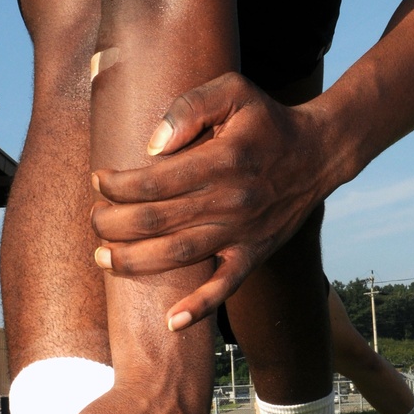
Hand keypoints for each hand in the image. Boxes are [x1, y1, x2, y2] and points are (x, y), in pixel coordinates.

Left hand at [90, 73, 330, 327]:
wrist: (319, 152)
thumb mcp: (233, 91)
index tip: (99, 180)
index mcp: (222, 160)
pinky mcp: (254, 253)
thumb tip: (152, 145)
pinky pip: (226, 286)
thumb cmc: (267, 120)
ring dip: (134, 262)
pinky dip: (200, 307)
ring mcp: (242, 231)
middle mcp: (230, 200)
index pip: (154, 180)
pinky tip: (172, 322)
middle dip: (112, 223)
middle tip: (94, 219)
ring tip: (103, 258)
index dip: (117, 185)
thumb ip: (190, 108)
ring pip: (178, 255)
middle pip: (157, 221)